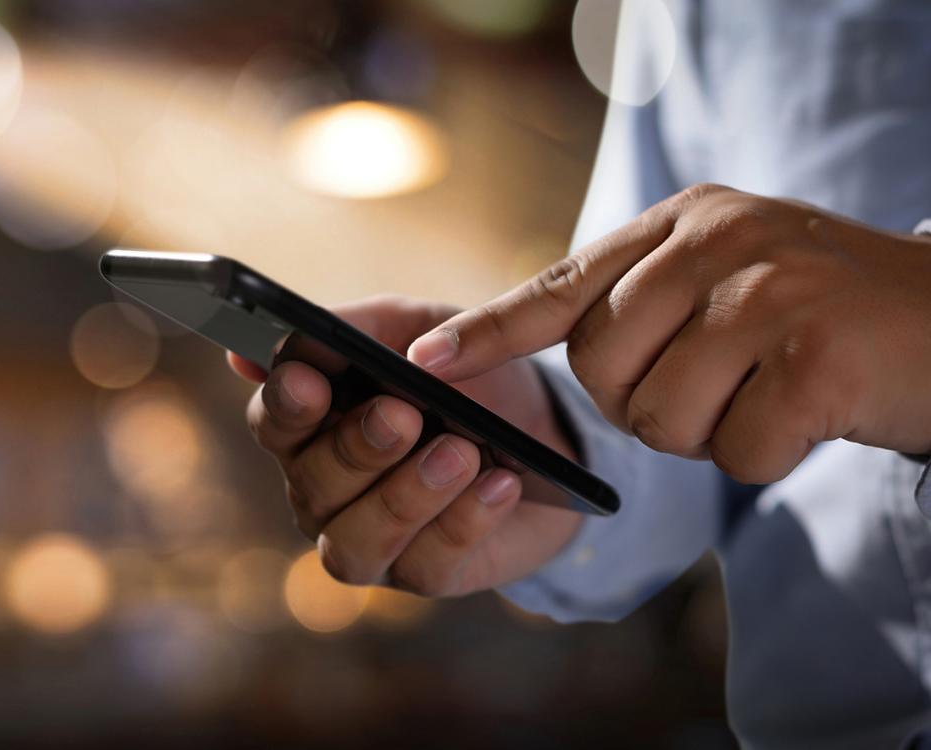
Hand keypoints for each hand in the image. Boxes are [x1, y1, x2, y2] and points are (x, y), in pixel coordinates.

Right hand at [230, 295, 583, 595]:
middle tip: (404, 415)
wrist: (545, 426)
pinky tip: (501, 484)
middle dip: (357, 449)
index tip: (311, 383)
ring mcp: (371, 540)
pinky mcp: (424, 574)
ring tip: (462, 453)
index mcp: (313, 425)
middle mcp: (326, 491)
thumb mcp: (418, 330)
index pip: (272, 422)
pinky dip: (465, 523)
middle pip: (313, 484)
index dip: (285, 406)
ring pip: (356, 542)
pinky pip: (427, 565)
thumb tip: (248, 358)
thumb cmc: (464, 373)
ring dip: (406, 496)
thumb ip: (350, 332)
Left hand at [409, 184, 930, 483]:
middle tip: (717, 380)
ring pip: (659, 419)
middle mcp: (718, 241)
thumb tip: (557, 348)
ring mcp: (769, 293)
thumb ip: (642, 299)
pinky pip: (735, 451)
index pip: (563, 284)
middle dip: (646, 401)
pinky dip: (765, 453)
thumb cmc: (819, 312)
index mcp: (684, 220)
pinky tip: (809, 412)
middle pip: (601, 370)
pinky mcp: (816, 358)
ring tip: (765, 389)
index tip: (425, 364)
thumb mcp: (726, 276)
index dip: (490, 331)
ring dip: (707, 430)